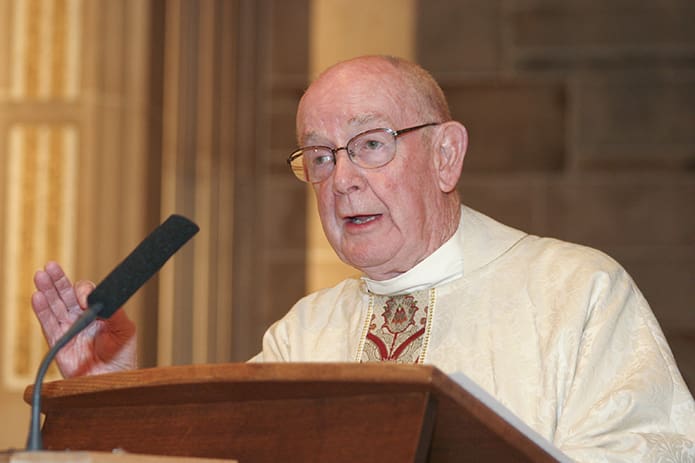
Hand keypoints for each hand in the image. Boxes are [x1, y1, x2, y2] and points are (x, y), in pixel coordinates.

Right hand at [31, 261, 136, 377]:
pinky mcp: (59, 343)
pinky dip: (42, 311)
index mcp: (97, 312)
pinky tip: (37, 297)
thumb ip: (115, 312)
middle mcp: (80, 318)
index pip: (85, 293)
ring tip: (39, 276)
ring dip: (46, 290)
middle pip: (65, 295)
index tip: (84, 296)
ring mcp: (68, 329)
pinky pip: (48, 325)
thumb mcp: (125, 330)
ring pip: (54, 306)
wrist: (114, 380)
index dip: (83, 290)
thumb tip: (99, 299)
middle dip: (58, 280)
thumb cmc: (123, 356)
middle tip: (50, 266)